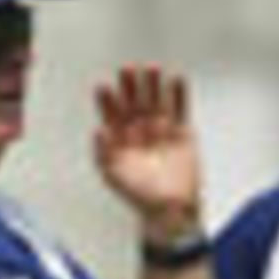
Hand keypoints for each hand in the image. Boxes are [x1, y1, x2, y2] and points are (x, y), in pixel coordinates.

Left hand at [92, 66, 202, 231]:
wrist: (170, 209)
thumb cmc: (139, 195)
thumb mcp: (113, 174)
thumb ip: (103, 152)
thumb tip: (97, 130)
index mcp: (121, 137)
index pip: (112, 112)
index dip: (107, 99)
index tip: (103, 87)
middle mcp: (140, 129)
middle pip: (134, 101)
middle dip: (130, 85)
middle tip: (126, 70)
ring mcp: (161, 129)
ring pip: (156, 100)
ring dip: (154, 84)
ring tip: (151, 69)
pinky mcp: (182, 132)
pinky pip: (181, 108)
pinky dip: (180, 94)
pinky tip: (176, 79)